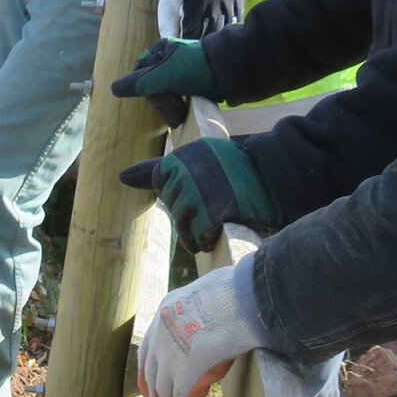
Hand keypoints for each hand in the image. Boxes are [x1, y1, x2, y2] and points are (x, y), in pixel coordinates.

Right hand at [111, 36, 212, 127]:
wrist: (231, 72)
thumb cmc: (197, 69)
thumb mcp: (165, 75)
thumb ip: (139, 82)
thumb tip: (113, 89)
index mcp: (159, 51)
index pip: (139, 76)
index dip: (146, 90)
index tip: (159, 96)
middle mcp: (167, 60)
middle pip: (151, 87)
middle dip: (161, 101)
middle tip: (175, 108)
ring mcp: (179, 73)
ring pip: (162, 96)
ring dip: (169, 108)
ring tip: (180, 115)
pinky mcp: (190, 85)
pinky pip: (175, 99)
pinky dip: (177, 108)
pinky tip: (183, 113)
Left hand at [117, 136, 281, 255]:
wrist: (274, 177)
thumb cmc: (232, 172)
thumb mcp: (196, 163)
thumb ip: (157, 170)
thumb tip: (121, 177)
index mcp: (181, 157)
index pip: (161, 183)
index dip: (179, 192)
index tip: (198, 188)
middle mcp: (187, 173)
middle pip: (172, 206)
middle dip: (189, 214)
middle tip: (212, 206)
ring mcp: (199, 193)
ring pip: (183, 224)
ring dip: (195, 232)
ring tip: (211, 226)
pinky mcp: (214, 211)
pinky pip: (198, 236)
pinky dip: (206, 240)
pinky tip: (216, 234)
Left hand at [139, 266, 263, 396]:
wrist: (244, 293)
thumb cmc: (239, 289)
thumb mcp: (211, 291)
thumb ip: (206, 304)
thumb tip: (220, 299)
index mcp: (165, 311)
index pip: (148, 347)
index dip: (150, 368)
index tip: (153, 381)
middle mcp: (160, 334)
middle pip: (149, 371)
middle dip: (154, 392)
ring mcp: (169, 353)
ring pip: (162, 388)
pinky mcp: (185, 370)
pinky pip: (178, 396)